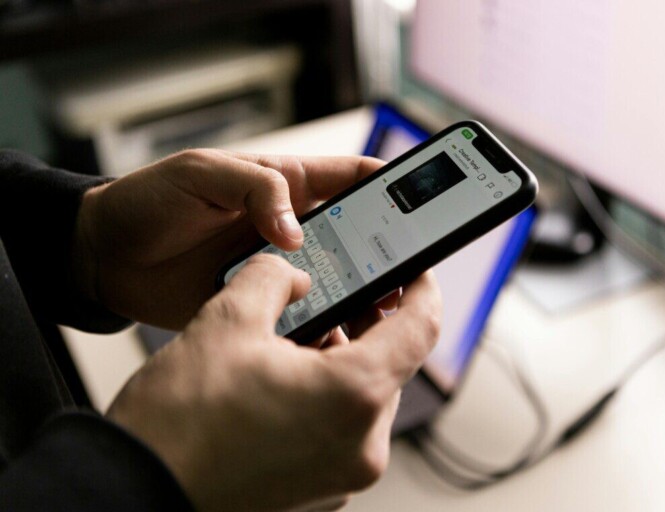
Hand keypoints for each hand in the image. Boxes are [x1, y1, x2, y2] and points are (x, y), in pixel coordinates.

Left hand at [74, 149, 383, 329]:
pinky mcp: (262, 305)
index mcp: (289, 185)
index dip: (396, 185)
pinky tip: (335, 342)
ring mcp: (280, 269)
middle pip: (361, 238)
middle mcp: (294, 227)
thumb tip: (297, 232)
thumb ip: (257, 189)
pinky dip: (323, 329)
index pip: (357, 178)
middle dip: (390, 254)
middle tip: (409, 277)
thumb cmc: (151, 201)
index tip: (426, 203)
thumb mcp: (203, 173)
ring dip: (362, 297)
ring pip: (340, 281)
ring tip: (380, 316)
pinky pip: (304, 316)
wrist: (106, 258)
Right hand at [106, 254, 441, 511]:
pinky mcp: (319, 491)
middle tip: (332, 298)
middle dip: (364, 326)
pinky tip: (280, 384)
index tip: (414, 270)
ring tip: (290, 341)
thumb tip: (292, 274)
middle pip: (390, 364)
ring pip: (363, 399)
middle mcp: (360, 445)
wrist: (133, 492)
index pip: (420, 328)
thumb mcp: (226, 323)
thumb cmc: (177, 426)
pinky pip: (340, 431)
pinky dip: (323, 401)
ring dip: (338, 363)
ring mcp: (342, 476)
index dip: (421, 289)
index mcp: (353, 397)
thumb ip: (273, 279)